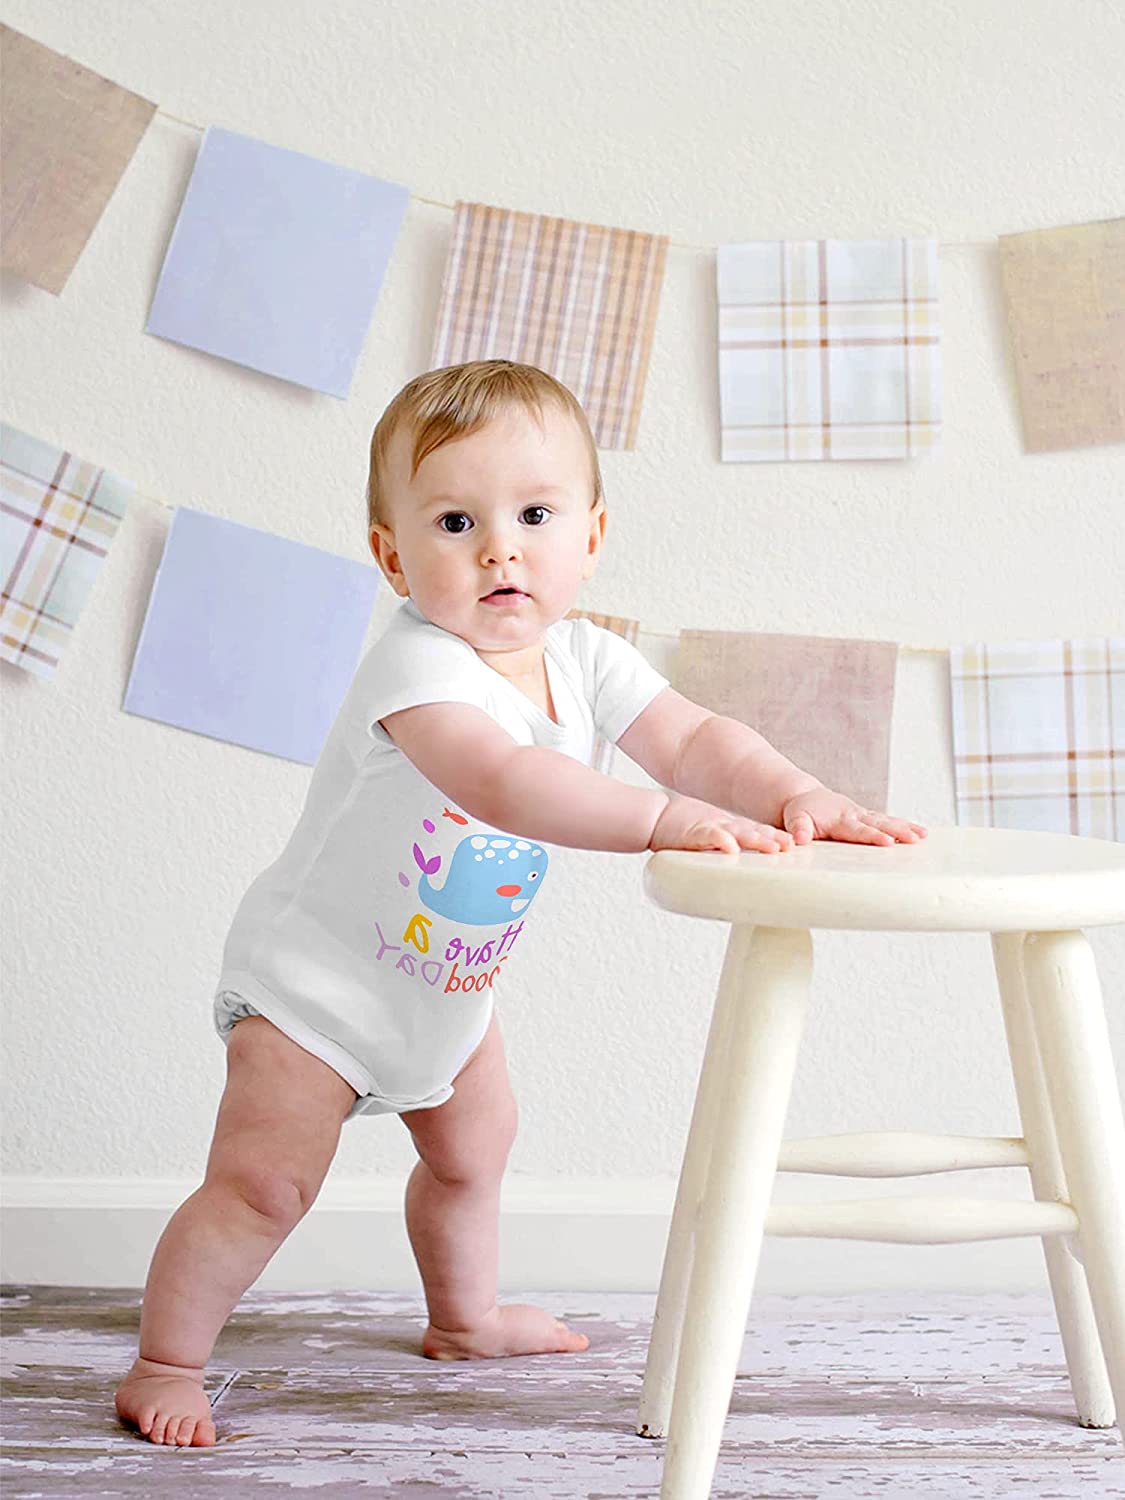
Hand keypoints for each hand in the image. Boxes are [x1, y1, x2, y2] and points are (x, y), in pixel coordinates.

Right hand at [650, 794, 794, 854]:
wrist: (657, 817)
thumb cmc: (684, 829)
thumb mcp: (713, 835)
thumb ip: (729, 845)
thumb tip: (746, 857)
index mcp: (731, 829)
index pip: (759, 832)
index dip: (777, 837)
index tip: (796, 846)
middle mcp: (726, 828)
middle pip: (755, 832)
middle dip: (774, 839)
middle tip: (792, 847)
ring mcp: (712, 828)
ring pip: (739, 833)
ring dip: (757, 840)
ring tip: (773, 847)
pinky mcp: (695, 833)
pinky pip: (711, 837)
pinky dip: (722, 841)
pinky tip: (732, 847)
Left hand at [781, 787, 927, 845]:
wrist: (805, 797)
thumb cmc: (800, 812)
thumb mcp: (794, 818)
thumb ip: (798, 828)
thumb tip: (799, 840)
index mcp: (838, 819)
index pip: (858, 830)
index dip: (872, 836)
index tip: (888, 842)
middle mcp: (854, 815)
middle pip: (879, 823)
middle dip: (898, 831)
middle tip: (915, 838)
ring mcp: (863, 814)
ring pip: (887, 820)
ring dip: (905, 827)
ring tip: (923, 836)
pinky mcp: (868, 817)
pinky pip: (887, 820)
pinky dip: (904, 825)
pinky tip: (920, 833)